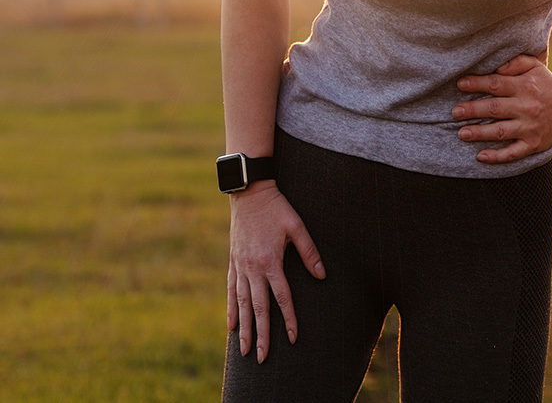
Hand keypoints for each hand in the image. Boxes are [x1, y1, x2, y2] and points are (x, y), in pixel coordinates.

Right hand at [227, 181, 324, 363]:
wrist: (249, 193)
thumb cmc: (277, 209)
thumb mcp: (297, 226)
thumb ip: (309, 252)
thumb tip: (322, 275)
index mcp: (270, 261)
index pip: (281, 298)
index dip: (288, 319)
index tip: (293, 338)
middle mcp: (252, 268)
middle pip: (257, 308)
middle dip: (261, 335)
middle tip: (262, 358)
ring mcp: (240, 266)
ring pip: (240, 304)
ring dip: (244, 329)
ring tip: (244, 351)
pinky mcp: (233, 262)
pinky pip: (230, 291)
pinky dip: (230, 310)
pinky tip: (231, 326)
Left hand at [453, 55, 551, 163]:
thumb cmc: (546, 84)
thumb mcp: (535, 66)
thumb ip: (515, 63)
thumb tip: (496, 67)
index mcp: (525, 86)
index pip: (496, 84)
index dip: (476, 84)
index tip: (460, 85)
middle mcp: (527, 107)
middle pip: (494, 108)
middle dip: (472, 110)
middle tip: (455, 112)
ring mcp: (530, 127)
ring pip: (500, 131)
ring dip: (479, 133)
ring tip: (462, 133)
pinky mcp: (533, 144)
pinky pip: (513, 153)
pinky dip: (497, 156)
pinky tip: (480, 156)